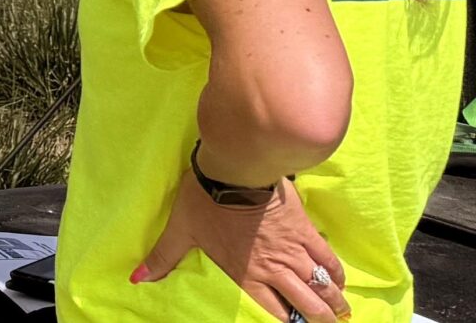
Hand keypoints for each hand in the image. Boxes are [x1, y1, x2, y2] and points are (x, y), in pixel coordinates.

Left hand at [138, 168, 349, 319]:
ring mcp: (293, 251)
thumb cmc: (203, 200)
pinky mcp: (306, 231)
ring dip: (334, 302)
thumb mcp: (180, 231)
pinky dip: (337, 274)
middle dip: (320, 319)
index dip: (288, 321)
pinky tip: (341, 282)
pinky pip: (328, 258)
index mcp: (245, 274)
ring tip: (341, 312)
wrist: (234, 171)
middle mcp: (274, 269)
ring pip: (321, 285)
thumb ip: (163, 258)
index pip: (273, 309)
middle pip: (305, 304)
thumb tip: (137, 279)